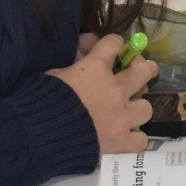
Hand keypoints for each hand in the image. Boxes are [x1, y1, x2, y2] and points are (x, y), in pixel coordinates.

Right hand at [48, 33, 158, 153]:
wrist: (39, 136)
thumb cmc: (41, 101)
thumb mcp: (54, 74)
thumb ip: (74, 61)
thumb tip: (86, 45)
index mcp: (96, 68)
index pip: (113, 44)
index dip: (114, 43)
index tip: (115, 46)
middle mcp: (116, 90)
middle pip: (143, 71)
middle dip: (145, 67)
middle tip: (146, 69)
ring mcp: (122, 117)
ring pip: (146, 107)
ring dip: (138, 107)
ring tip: (131, 111)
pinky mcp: (122, 142)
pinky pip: (141, 139)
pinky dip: (134, 138)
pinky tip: (127, 137)